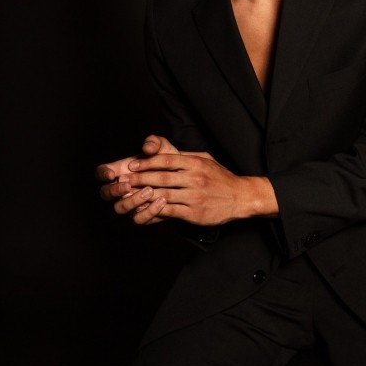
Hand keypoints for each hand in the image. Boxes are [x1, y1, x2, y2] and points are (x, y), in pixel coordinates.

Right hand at [96, 135, 178, 218]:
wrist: (182, 178)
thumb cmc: (167, 161)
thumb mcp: (163, 148)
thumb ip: (154, 143)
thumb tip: (147, 147)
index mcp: (120, 170)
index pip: (101, 172)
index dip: (102, 174)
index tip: (111, 174)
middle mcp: (121, 189)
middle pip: (105, 194)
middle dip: (114, 190)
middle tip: (128, 185)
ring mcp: (130, 203)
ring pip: (120, 208)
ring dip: (132, 201)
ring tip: (150, 190)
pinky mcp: (142, 215)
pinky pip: (138, 219)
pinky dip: (149, 212)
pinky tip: (162, 201)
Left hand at [105, 150, 278, 226]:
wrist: (239, 197)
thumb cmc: (220, 177)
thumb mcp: (206, 159)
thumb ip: (186, 157)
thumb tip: (165, 153)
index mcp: (195, 163)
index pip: (166, 161)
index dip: (146, 162)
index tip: (133, 165)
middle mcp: (194, 178)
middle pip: (161, 177)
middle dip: (140, 178)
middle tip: (125, 180)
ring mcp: (194, 197)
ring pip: (163, 194)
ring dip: (144, 195)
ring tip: (130, 195)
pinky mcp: (194, 213)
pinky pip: (171, 211)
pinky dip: (156, 210)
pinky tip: (146, 208)